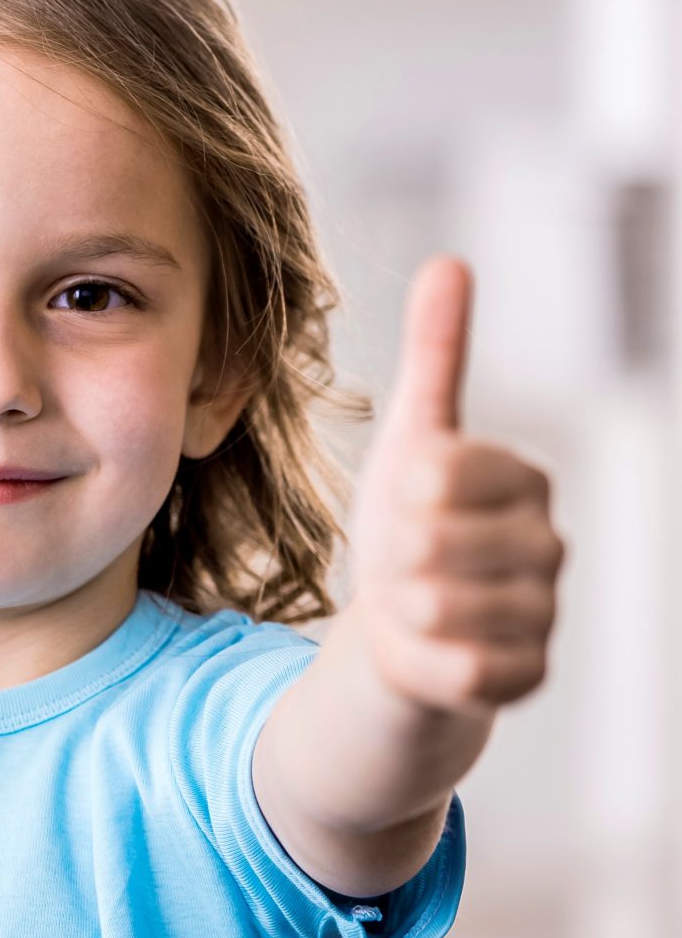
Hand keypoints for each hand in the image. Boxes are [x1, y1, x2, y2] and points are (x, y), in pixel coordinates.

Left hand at [346, 255, 565, 716]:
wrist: (403, 623)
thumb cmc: (408, 522)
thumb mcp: (411, 437)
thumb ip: (437, 354)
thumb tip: (450, 262)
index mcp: (524, 478)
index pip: (439, 471)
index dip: (397, 494)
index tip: (402, 503)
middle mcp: (548, 543)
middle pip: (428, 542)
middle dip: (390, 554)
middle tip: (401, 561)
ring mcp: (544, 612)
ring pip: (439, 606)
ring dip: (400, 607)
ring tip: (411, 601)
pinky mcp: (527, 675)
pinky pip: (458, 669)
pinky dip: (421, 661)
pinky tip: (426, 647)